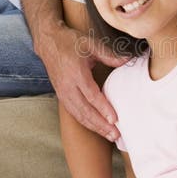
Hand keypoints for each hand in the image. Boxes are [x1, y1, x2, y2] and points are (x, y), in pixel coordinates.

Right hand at [41, 22, 122, 137]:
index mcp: (76, 73)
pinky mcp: (61, 96)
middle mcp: (67, 86)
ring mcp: (62, 92)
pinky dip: (85, 122)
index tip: (115, 119)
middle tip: (115, 135)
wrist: (48, 42)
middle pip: (85, 111)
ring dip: (94, 127)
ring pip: (78, 115)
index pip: (91, 96)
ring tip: (109, 135)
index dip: (103, 109)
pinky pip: (74, 113)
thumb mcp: (91, 44)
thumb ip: (110, 55)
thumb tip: (128, 61)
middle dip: (101, 125)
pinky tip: (96, 128)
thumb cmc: (70, 42)